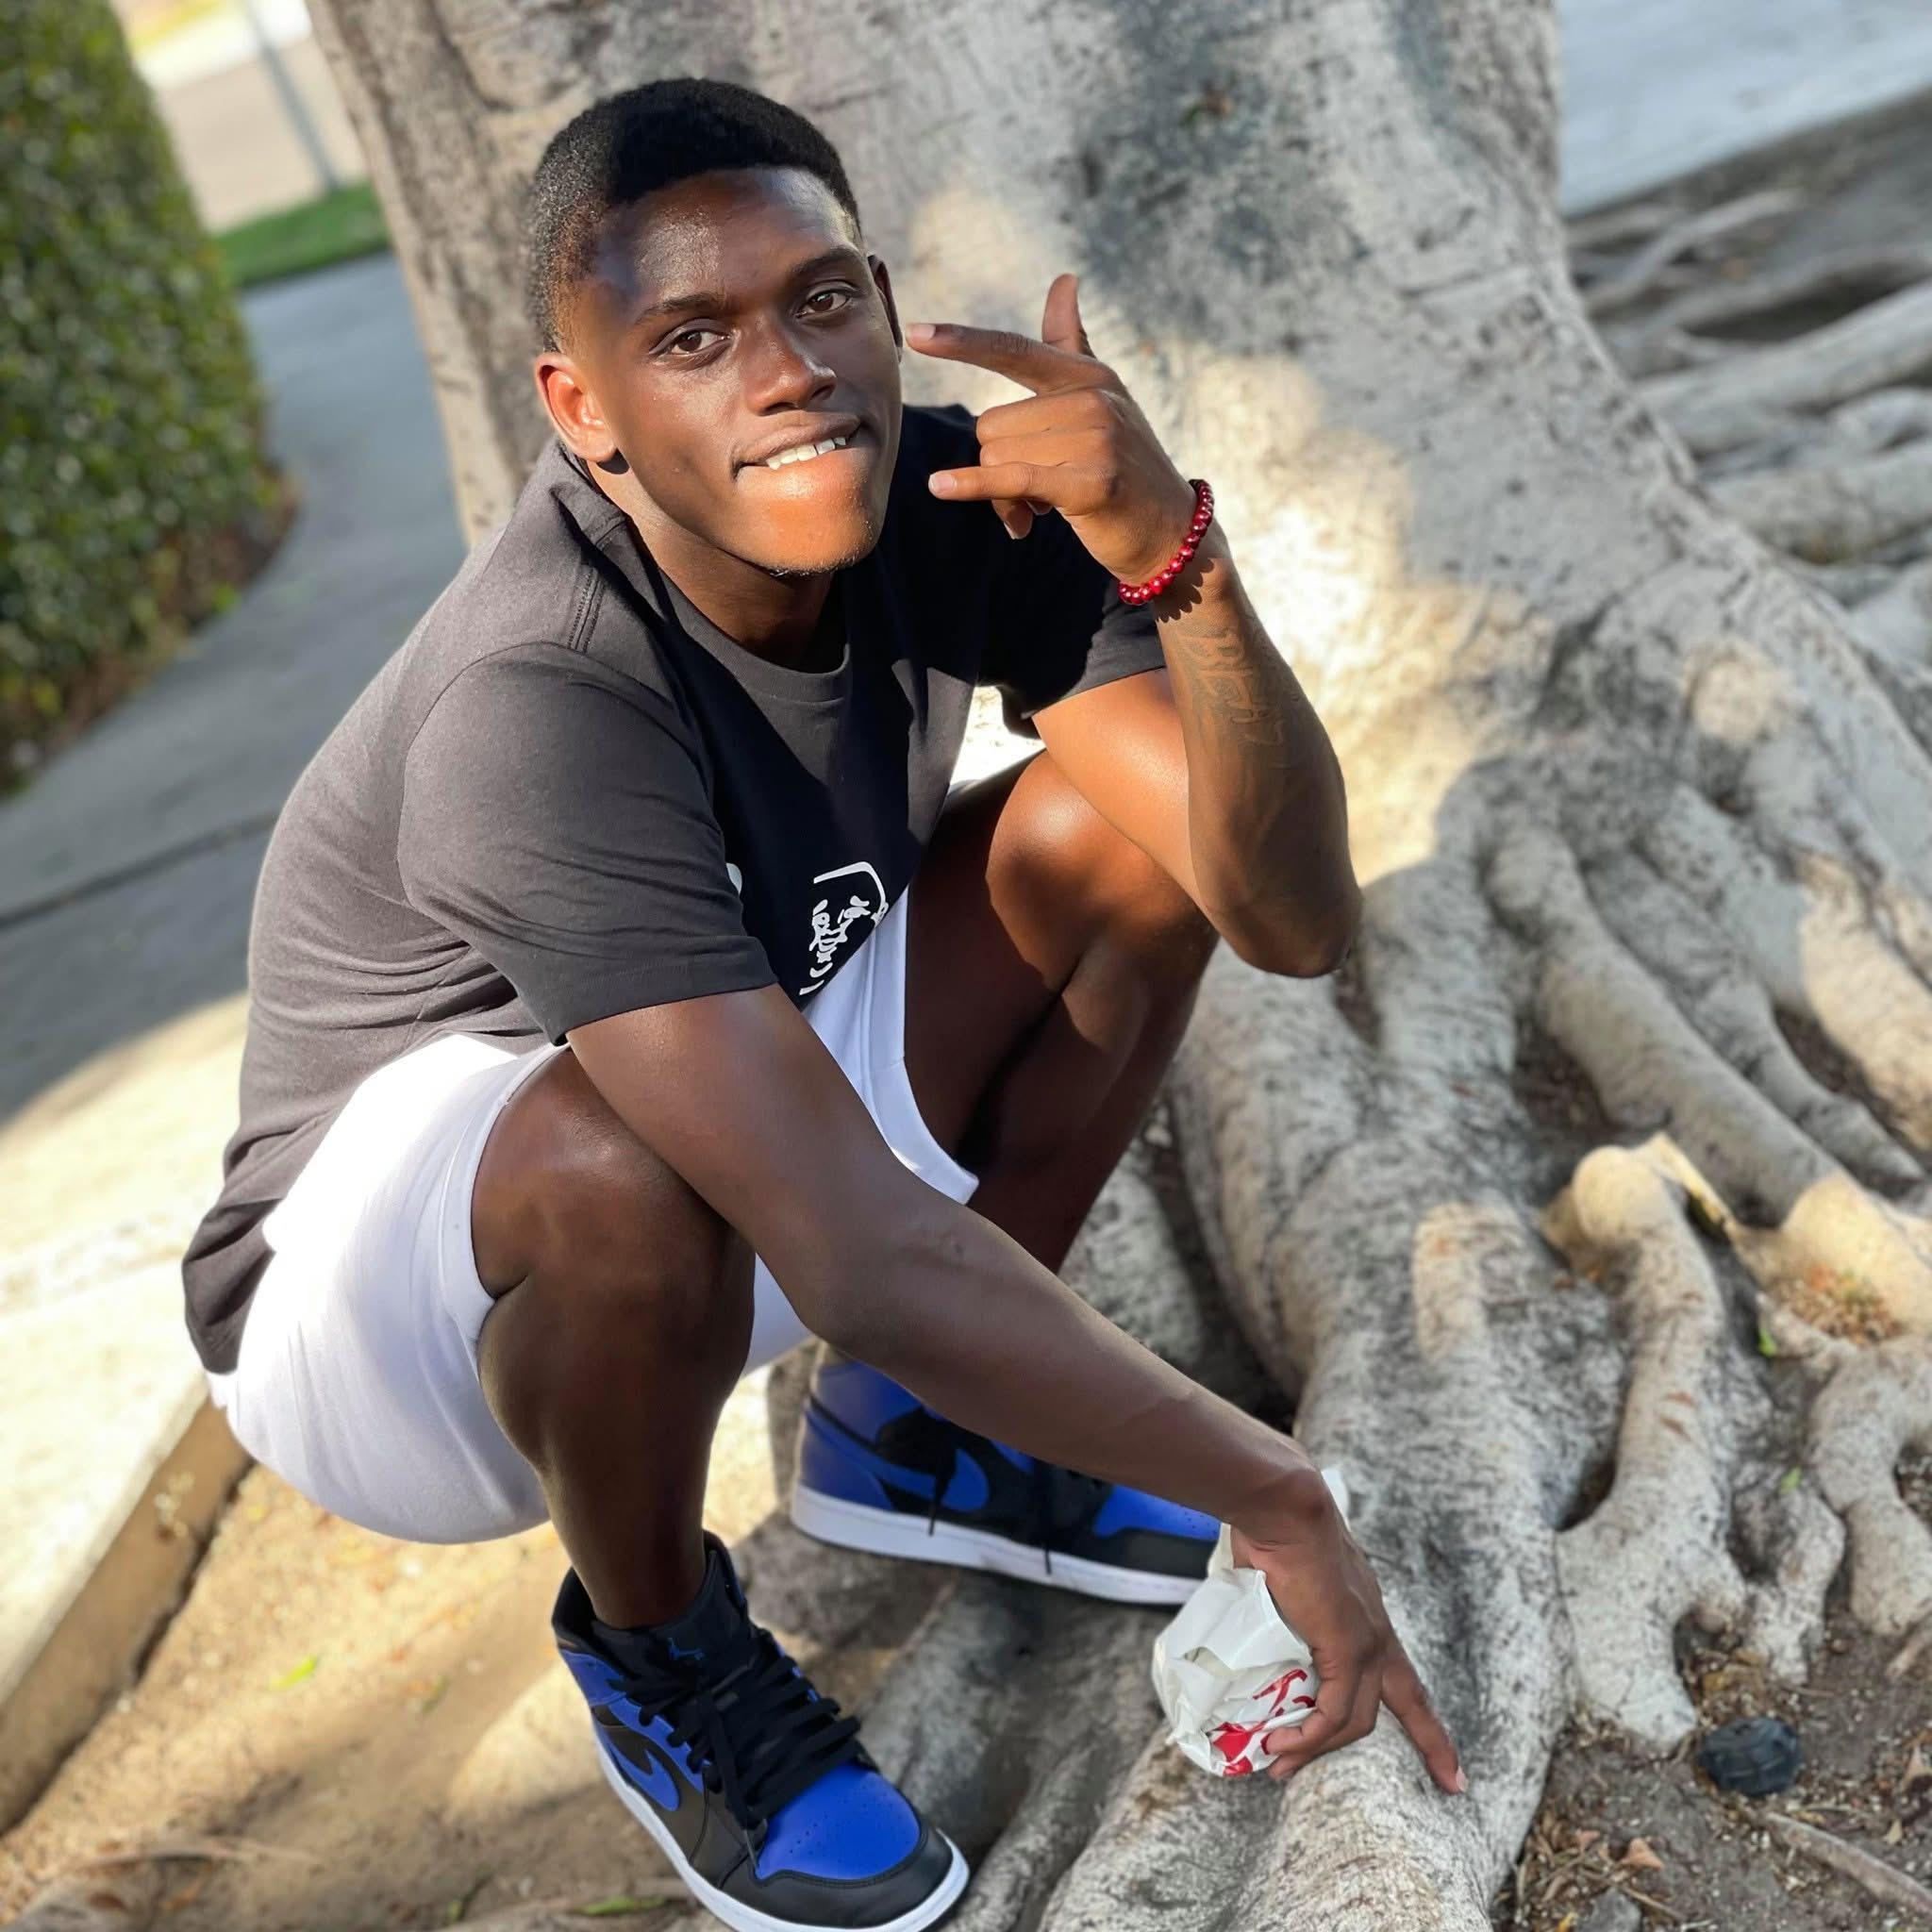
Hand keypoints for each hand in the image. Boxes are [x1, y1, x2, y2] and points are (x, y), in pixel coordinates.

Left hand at [904, 272, 1204, 583]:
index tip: (915, 333)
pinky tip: (941, 487)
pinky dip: (973, 487)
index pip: (1012, 351)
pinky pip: (1010, 480)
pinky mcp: (1090, 484)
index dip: (962, 342)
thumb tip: (1065, 277)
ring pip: (997, 458)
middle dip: (998, 465)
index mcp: (1086, 375)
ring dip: (1006, 495)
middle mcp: (1092, 399)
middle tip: (1035, 490)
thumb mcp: (1101, 397)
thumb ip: (1071, 341)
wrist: (1168, 530)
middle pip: (991, 426)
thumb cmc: (1122, 464)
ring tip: (1043, 507)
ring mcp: (1095, 439)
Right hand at [1230, 1482, 1466, 1793]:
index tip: (1453, 1761)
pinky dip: (1306, 1736)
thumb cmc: (1276, 1532)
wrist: (1283, 1509)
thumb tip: (1251, 1633)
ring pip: (1356, 1719)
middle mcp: (1375, 1632)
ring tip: (1280, 1762)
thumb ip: (1279, 1615)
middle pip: (1408, 1702)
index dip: (1428, 1720)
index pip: (1405, 1676)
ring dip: (1315, 1747)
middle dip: (1434, 1745)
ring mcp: (1365, 1642)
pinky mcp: (1346, 1649)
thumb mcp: (1284, 1585)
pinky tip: (1280, 1744)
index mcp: (1366, 1616)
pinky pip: (1331, 1713)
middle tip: (1452, 1785)